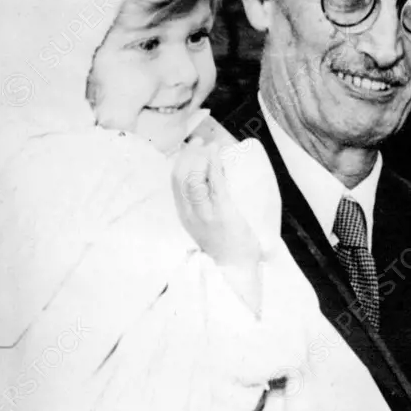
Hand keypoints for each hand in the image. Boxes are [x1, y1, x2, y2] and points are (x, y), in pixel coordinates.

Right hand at [172, 136, 259, 268]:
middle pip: (181, 176)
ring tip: (212, 148)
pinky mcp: (223, 214)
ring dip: (201, 157)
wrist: (235, 268)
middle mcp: (190, 213)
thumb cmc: (224, 245)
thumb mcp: (204, 225)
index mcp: (184, 214)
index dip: (181, 158)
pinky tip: (217, 156)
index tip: (192, 146)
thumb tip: (210, 178)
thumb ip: (202, 206)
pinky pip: (214, 186)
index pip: (175, 181)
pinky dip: (214, 167)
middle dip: (190, 154)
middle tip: (203, 143)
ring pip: (193, 179)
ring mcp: (206, 214)